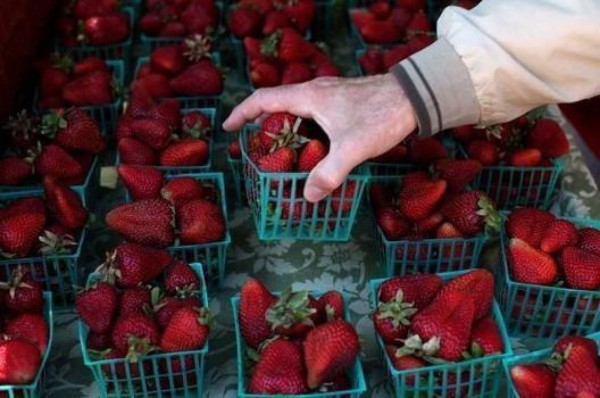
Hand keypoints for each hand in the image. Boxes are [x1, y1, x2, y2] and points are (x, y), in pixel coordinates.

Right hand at [223, 73, 416, 201]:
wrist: (414, 96)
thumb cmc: (381, 115)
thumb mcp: (353, 148)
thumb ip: (328, 173)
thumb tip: (307, 197)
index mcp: (309, 97)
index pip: (263, 99)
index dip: (242, 113)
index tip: (228, 128)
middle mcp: (315, 91)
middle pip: (276, 103)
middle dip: (261, 124)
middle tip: (255, 148)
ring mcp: (329, 94)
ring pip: (295, 108)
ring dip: (283, 126)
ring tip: (279, 151)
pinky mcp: (342, 100)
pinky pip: (311, 112)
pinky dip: (302, 127)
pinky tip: (312, 145)